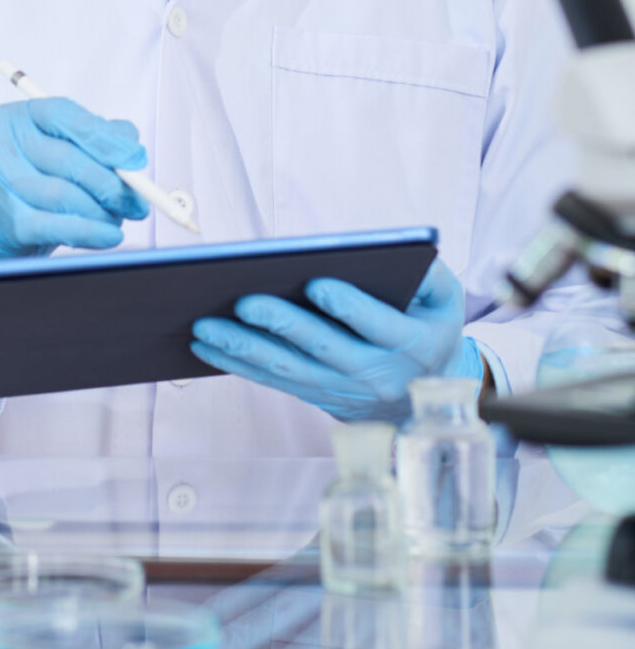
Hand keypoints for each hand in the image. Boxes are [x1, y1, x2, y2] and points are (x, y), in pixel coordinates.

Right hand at [0, 98, 148, 270]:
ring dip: (100, 211)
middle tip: (137, 201)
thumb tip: (131, 147)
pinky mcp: (0, 220)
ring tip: (118, 220)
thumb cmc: (33, 183)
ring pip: (61, 194)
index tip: (136, 159)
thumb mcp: (62, 151)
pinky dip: (88, 231)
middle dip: (110, 183)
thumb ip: (97, 139)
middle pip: (66, 158)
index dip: (104, 137)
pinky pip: (52, 226)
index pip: (63, 115)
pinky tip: (108, 235)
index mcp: (14, 117)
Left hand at [190, 259, 485, 422]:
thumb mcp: (445, 301)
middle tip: (243, 302)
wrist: (417, 397)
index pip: (379, 326)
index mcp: (413, 346)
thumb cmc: (426, 329)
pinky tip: (205, 346)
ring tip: (204, 326)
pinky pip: (272, 381)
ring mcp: (341, 390)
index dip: (349, 307)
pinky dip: (237, 364)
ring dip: (243, 349)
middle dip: (281, 325)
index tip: (316, 283)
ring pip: (288, 370)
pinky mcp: (314, 396)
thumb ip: (429, 275)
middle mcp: (376, 374)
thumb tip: (395, 252)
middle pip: (323, 349)